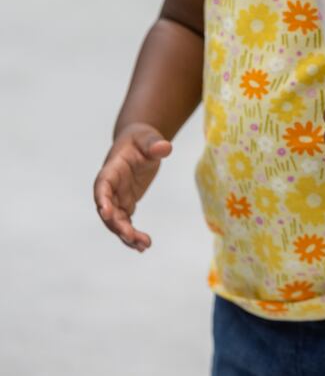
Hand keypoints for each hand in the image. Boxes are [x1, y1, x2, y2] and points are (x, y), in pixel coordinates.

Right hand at [93, 123, 171, 251]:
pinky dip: (132, 234)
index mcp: (112, 169)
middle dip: (117, 225)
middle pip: (108, 209)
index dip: (102, 199)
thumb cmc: (141, 139)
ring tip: (144, 246)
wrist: (139, 143)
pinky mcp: (125, 204)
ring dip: (126, 235)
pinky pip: (125, 222)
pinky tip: (143, 246)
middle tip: (132, 236)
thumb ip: (154, 143)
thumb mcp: (148, 137)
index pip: (102, 185)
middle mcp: (111, 187)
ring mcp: (117, 197)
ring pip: (116, 221)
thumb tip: (165, 148)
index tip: (105, 212)